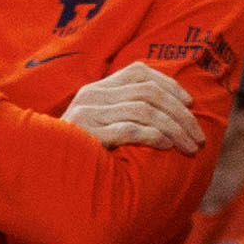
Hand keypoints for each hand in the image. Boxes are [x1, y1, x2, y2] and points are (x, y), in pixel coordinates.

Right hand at [62, 63, 200, 149]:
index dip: (170, 84)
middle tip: (198, 135)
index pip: (140, 71)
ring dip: (174, 128)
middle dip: (180, 114)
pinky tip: (168, 146)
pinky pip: (131, 130)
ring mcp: (89, 113)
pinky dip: (155, 136)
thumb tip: (169, 109)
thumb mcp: (101, 123)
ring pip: (145, 110)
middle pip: (149, 92)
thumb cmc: (81, 152)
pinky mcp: (89, 135)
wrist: (46, 171)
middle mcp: (92, 95)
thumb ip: (125, 111)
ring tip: (189, 146)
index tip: (190, 103)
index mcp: (97, 88)